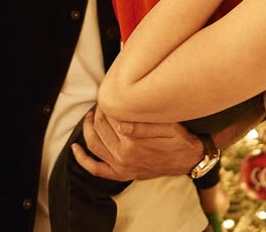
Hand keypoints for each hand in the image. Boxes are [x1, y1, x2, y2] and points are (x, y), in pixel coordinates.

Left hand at [71, 107, 201, 179]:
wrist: (190, 159)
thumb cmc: (179, 138)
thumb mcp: (168, 125)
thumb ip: (143, 123)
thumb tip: (120, 120)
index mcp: (132, 142)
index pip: (109, 116)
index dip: (108, 102)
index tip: (112, 92)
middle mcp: (123, 156)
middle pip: (100, 128)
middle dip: (99, 112)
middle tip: (104, 100)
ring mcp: (121, 166)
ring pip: (94, 145)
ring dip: (87, 129)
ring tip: (90, 115)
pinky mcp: (122, 174)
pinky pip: (96, 169)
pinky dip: (83, 160)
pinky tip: (75, 149)